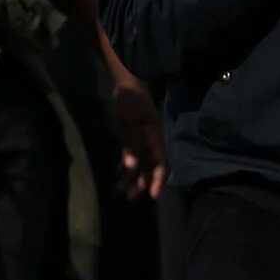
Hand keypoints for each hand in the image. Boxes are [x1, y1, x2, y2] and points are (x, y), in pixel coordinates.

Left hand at [110, 79, 166, 198]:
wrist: (128, 82)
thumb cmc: (130, 100)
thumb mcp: (129, 121)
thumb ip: (131, 144)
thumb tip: (132, 168)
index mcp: (154, 138)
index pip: (161, 164)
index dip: (158, 180)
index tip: (153, 196)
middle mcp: (151, 142)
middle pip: (150, 167)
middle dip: (142, 183)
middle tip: (129, 197)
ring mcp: (142, 139)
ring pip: (140, 163)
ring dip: (131, 178)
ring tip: (120, 191)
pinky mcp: (133, 136)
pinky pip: (132, 156)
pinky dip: (126, 167)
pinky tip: (118, 175)